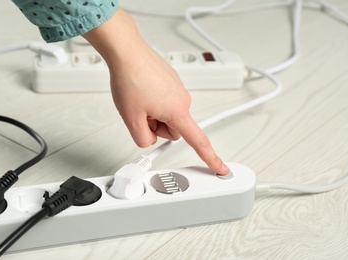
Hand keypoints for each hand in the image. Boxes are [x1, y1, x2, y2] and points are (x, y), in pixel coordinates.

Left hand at [83, 8, 229, 174]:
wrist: (126, 52)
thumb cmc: (130, 78)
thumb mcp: (131, 119)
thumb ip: (143, 139)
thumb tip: (149, 141)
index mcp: (177, 111)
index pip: (198, 141)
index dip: (210, 158)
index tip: (221, 167)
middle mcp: (183, 100)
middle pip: (174, 129)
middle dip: (157, 127)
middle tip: (141, 115)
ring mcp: (178, 90)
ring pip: (168, 115)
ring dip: (154, 114)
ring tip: (140, 101)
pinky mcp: (172, 83)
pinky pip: (165, 102)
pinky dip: (154, 103)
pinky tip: (142, 92)